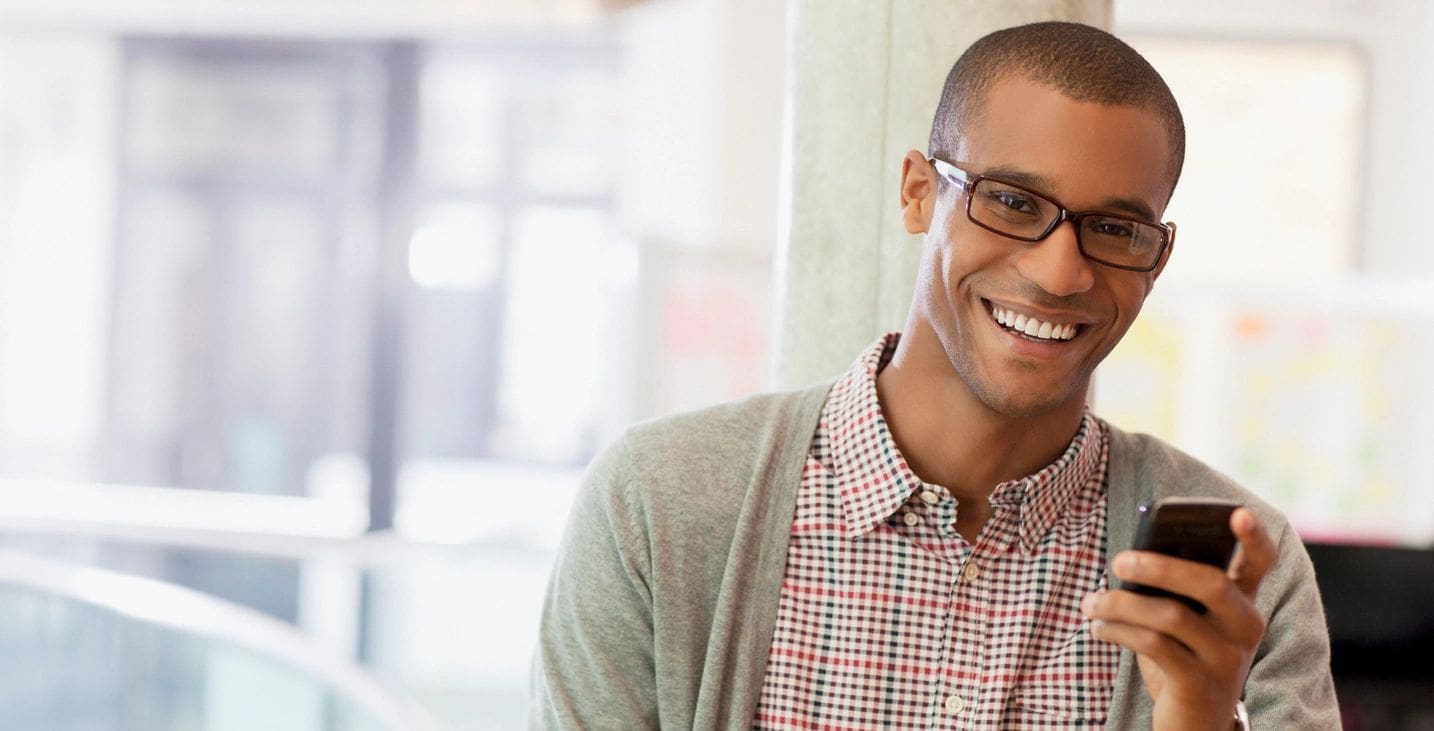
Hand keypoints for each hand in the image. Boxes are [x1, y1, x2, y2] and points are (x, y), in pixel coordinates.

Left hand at [1080, 508, 1273, 729]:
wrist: (1194, 724)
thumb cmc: (1182, 656)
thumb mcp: (1183, 620)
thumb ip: (1173, 588)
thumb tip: (1132, 558)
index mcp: (1243, 601)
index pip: (1261, 561)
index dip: (1253, 536)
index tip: (1237, 512)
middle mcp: (1245, 626)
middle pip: (1211, 582)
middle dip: (1159, 565)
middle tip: (1118, 560)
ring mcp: (1227, 658)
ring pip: (1172, 614)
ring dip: (1121, 603)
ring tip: (1091, 603)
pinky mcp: (1200, 684)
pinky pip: (1154, 645)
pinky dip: (1118, 630)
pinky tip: (1097, 627)